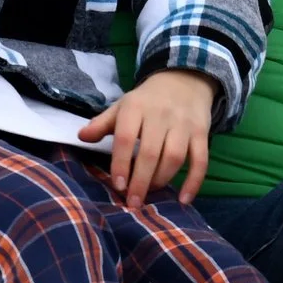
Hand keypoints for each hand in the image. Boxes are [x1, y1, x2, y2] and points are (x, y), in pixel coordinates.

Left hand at [77, 70, 218, 208]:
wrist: (184, 80)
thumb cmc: (146, 100)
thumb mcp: (122, 106)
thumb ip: (102, 123)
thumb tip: (81, 137)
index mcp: (135, 108)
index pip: (126, 138)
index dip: (121, 164)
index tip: (118, 186)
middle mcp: (160, 115)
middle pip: (151, 152)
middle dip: (141, 181)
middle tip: (133, 202)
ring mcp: (183, 124)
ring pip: (175, 157)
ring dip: (162, 180)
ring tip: (151, 194)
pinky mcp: (202, 133)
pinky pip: (201, 160)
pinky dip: (194, 181)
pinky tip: (184, 200)